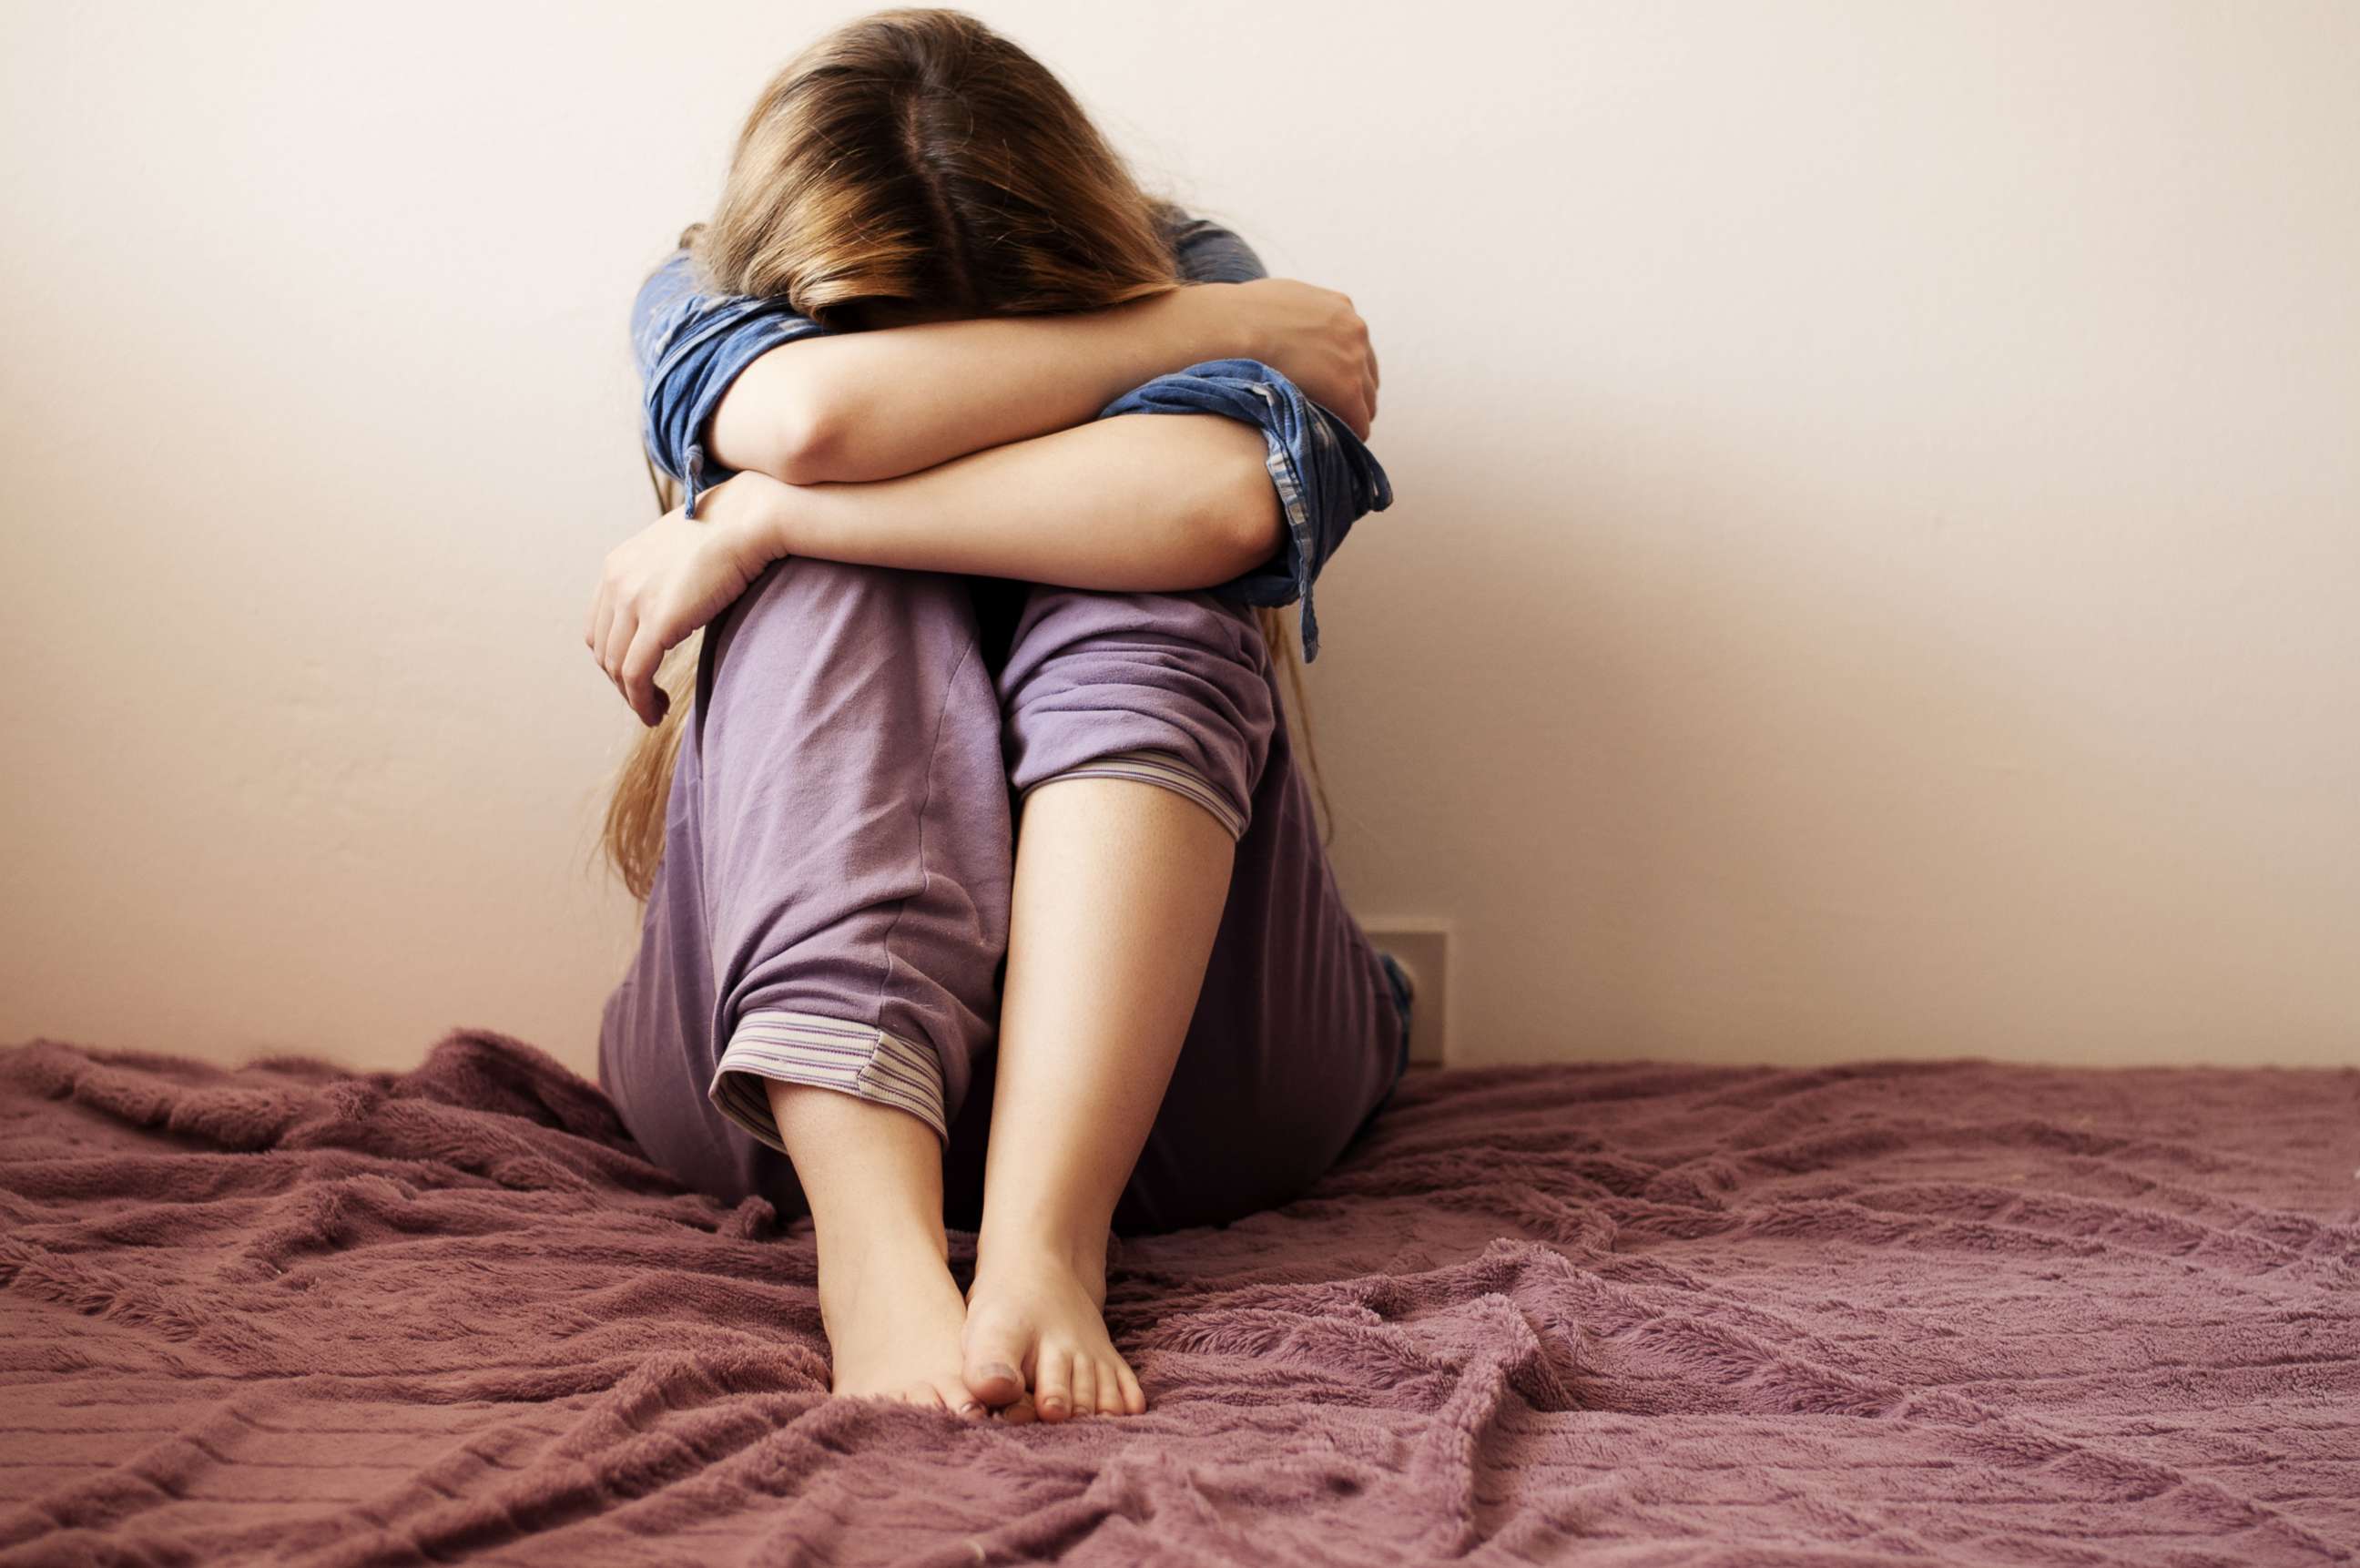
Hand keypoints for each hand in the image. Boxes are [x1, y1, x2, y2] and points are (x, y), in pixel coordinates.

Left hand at [586, 470, 788, 725]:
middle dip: (621, 681)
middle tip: (647, 698)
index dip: (613, 657)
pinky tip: (655, 713)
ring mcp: (634, 600)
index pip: (599, 626)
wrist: (747, 520)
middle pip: (602, 650)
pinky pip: (637, 674)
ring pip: (617, 667)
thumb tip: (675, 601)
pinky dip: (641, 701)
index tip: (638, 674)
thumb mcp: (678, 552)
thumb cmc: (727, 534)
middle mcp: (617, 582)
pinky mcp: (658, 621)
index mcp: (617, 566)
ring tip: (654, 710)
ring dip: (632, 697)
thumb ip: (663, 578)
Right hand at [1225, 277, 1379, 439]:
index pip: (1355, 350)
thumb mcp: (1278, 301)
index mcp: (1340, 307)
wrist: (1228, 326)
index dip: (1340, 374)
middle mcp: (1355, 330)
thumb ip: (1297, 318)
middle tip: (1325, 415)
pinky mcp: (1347, 389)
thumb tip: (1287, 336)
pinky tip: (1327, 445)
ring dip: (1347, 416)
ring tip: (1323, 433)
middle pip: (1367, 376)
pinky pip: (1359, 423)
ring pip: (1366, 402)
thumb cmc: (1236, 316)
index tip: (1324, 390)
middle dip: (1350, 396)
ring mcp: (1354, 360)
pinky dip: (1346, 433)